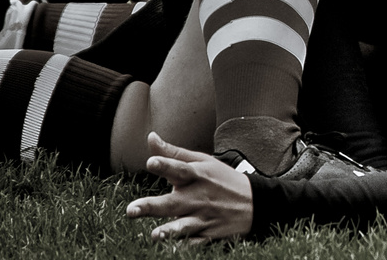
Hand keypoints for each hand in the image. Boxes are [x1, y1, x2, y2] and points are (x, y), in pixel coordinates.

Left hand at [125, 132, 253, 241]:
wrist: (254, 203)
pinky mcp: (209, 234)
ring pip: (184, 226)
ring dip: (170, 231)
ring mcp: (205, 217)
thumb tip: (150, 137)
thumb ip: (173, 153)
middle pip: (174, 202)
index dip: (166, 165)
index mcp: (198, 176)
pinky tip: (174, 250)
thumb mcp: (202, 161)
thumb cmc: (221, 179)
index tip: (150, 162)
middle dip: (152, 206)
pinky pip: (195, 243)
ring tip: (154, 235)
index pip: (180, 168)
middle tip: (131, 210)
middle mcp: (199, 197)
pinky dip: (186, 247)